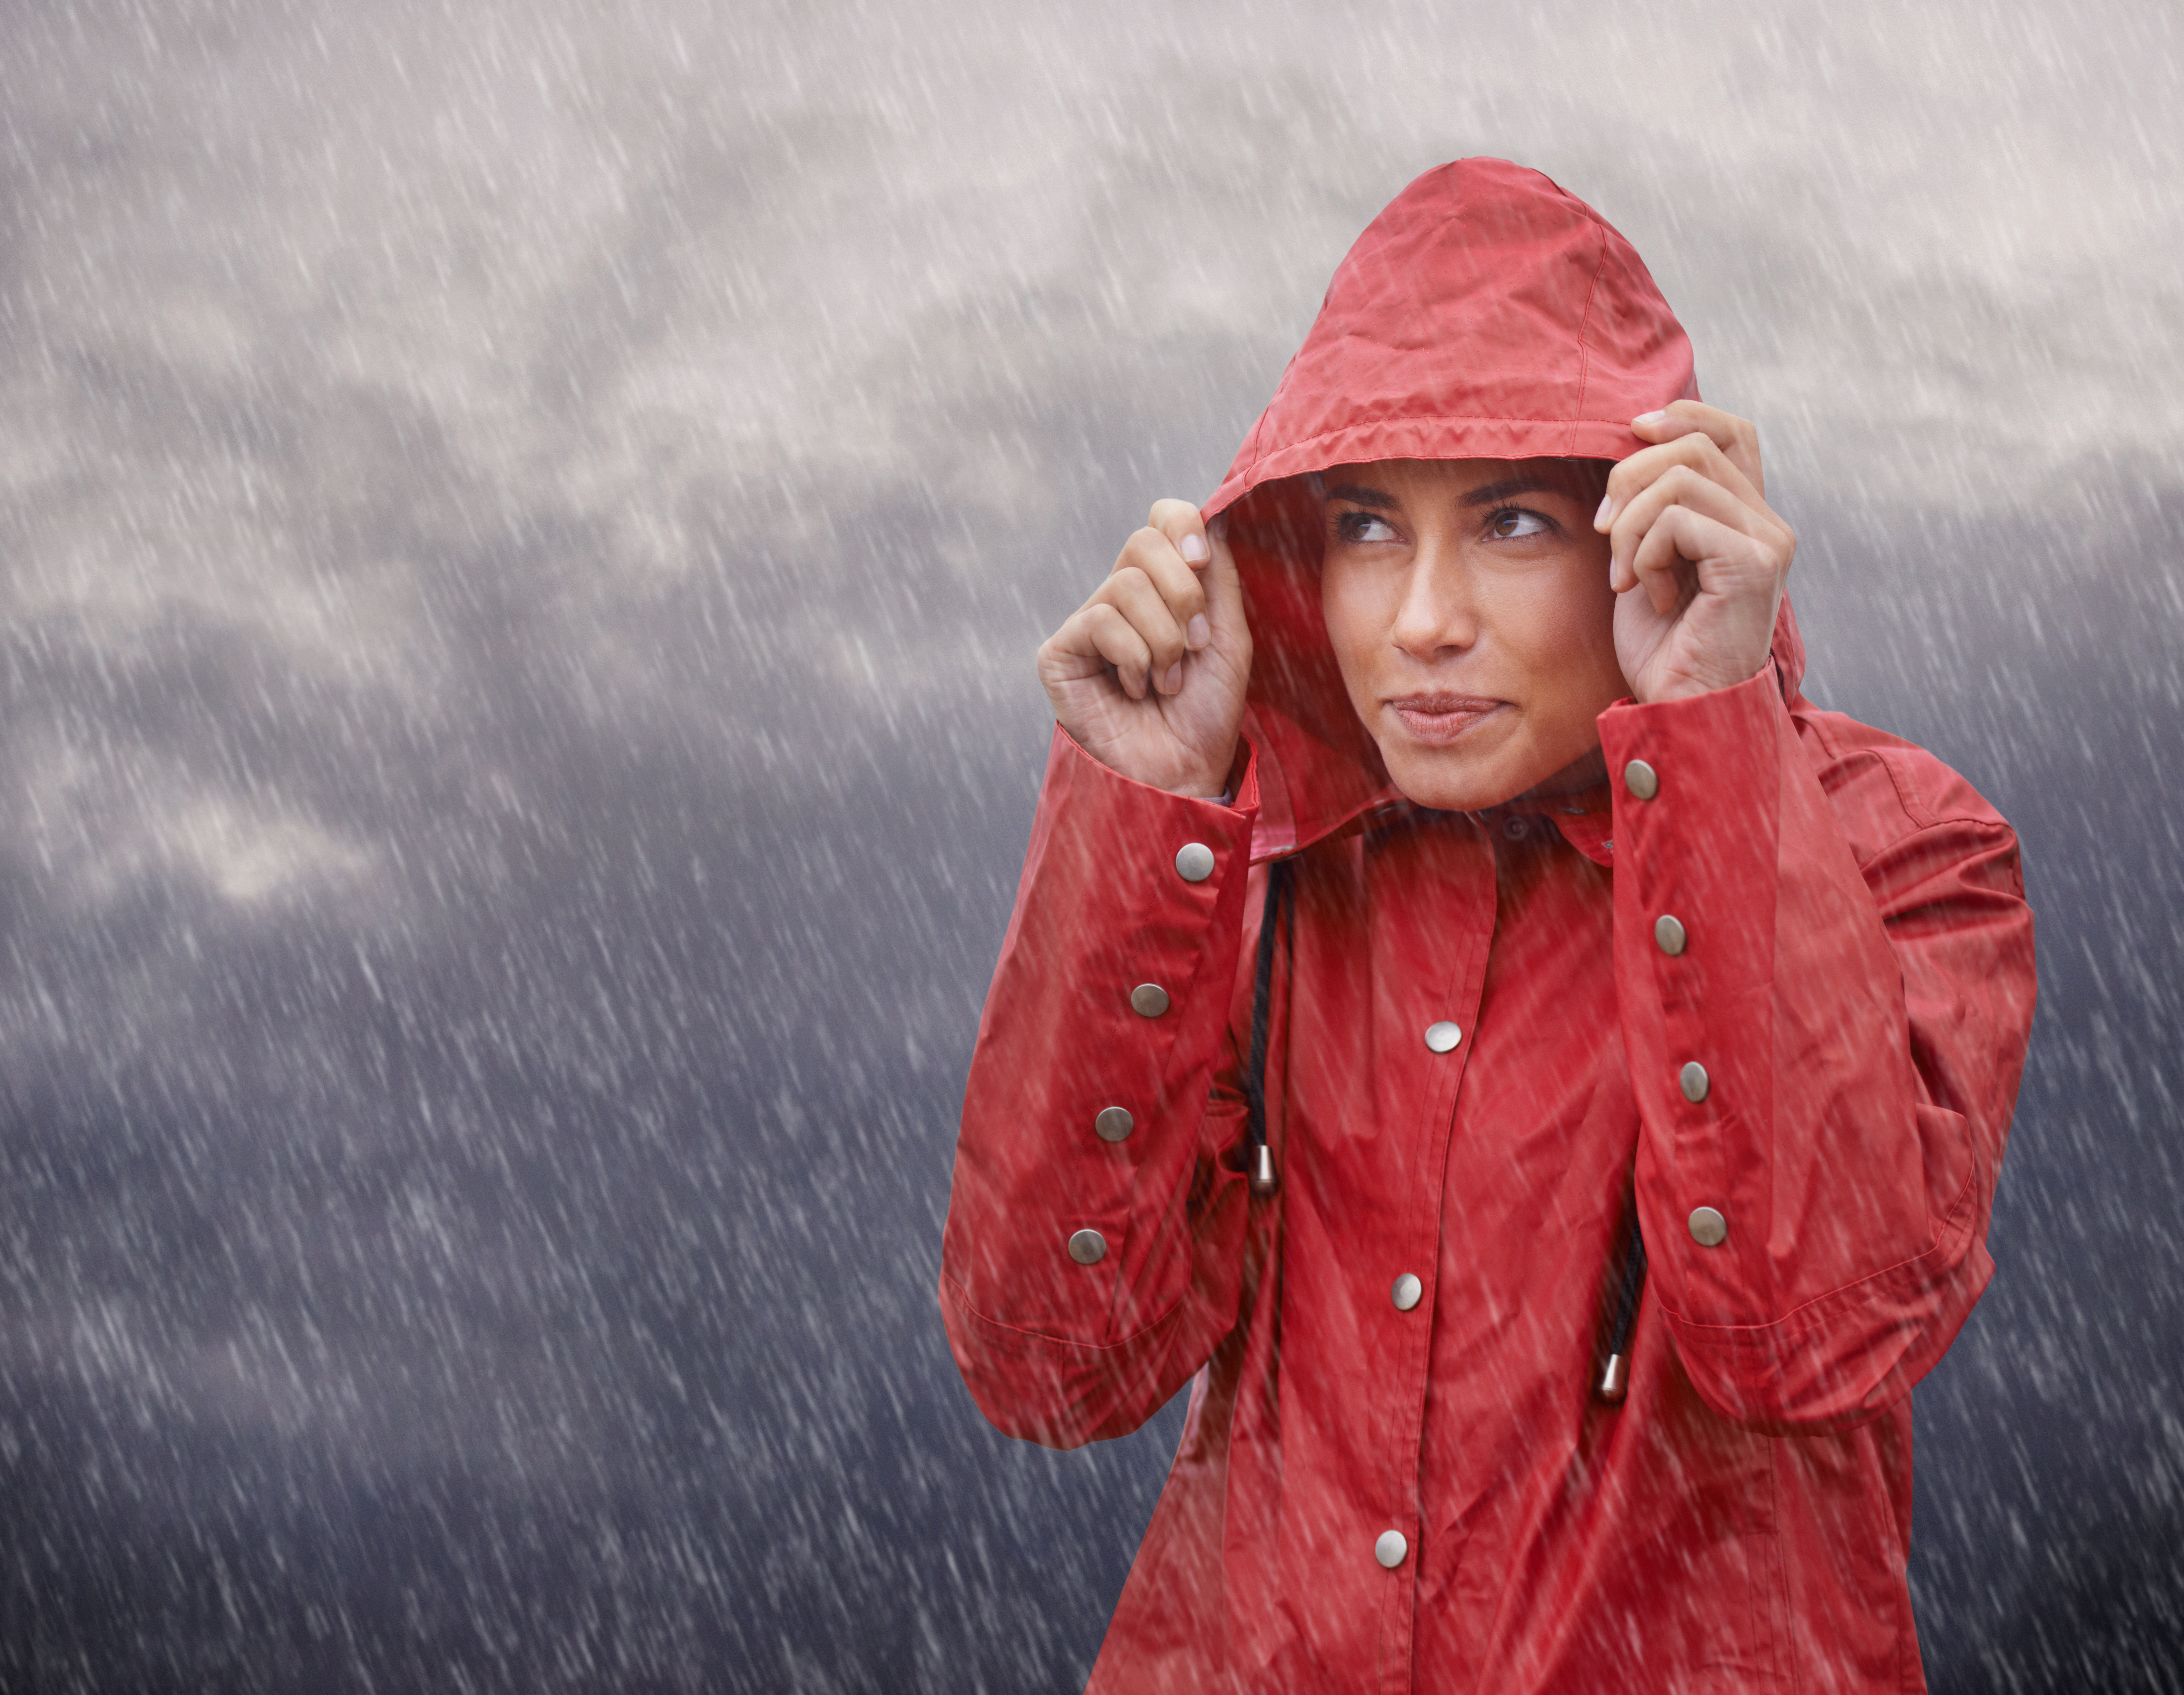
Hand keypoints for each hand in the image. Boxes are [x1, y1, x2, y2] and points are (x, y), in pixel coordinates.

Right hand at [1037, 500, 1252, 795]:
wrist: (1182, 774)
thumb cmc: (1206, 714)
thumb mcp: (1229, 637)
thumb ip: (1219, 577)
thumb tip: (1213, 514)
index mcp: (1162, 586)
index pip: (1161, 518)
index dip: (1183, 525)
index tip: (1203, 562)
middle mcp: (1120, 596)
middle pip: (1143, 541)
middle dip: (1183, 595)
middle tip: (1195, 646)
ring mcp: (1087, 623)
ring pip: (1125, 585)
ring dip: (1163, 640)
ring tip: (1166, 681)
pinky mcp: (1060, 652)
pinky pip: (1100, 620)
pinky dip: (1133, 658)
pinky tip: (1135, 690)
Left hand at [1595, 402, 1795, 704]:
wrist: (1681, 705)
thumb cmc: (1663, 644)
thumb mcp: (1649, 557)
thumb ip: (1655, 505)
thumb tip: (1633, 440)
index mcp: (1746, 517)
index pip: (1731, 431)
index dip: (1682, 415)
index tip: (1631, 431)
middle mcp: (1768, 523)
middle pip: (1692, 446)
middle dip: (1628, 479)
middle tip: (1606, 532)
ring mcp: (1767, 541)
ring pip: (1678, 477)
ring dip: (1630, 525)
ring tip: (1628, 576)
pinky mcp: (1753, 562)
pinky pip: (1677, 520)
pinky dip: (1645, 554)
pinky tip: (1653, 596)